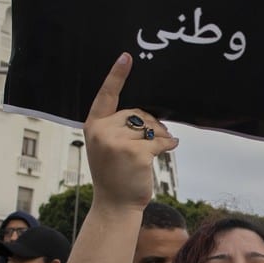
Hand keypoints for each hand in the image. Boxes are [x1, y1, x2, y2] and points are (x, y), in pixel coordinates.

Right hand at [83, 53, 179, 209]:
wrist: (115, 205)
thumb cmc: (115, 175)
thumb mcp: (106, 147)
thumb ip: (118, 128)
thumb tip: (150, 117)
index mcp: (93, 126)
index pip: (106, 95)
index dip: (116, 75)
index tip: (126, 57)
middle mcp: (102, 131)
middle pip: (136, 113)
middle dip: (150, 124)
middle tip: (154, 139)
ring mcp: (117, 142)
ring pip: (150, 126)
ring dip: (161, 135)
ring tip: (160, 148)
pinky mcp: (136, 152)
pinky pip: (160, 140)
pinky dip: (169, 144)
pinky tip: (170, 147)